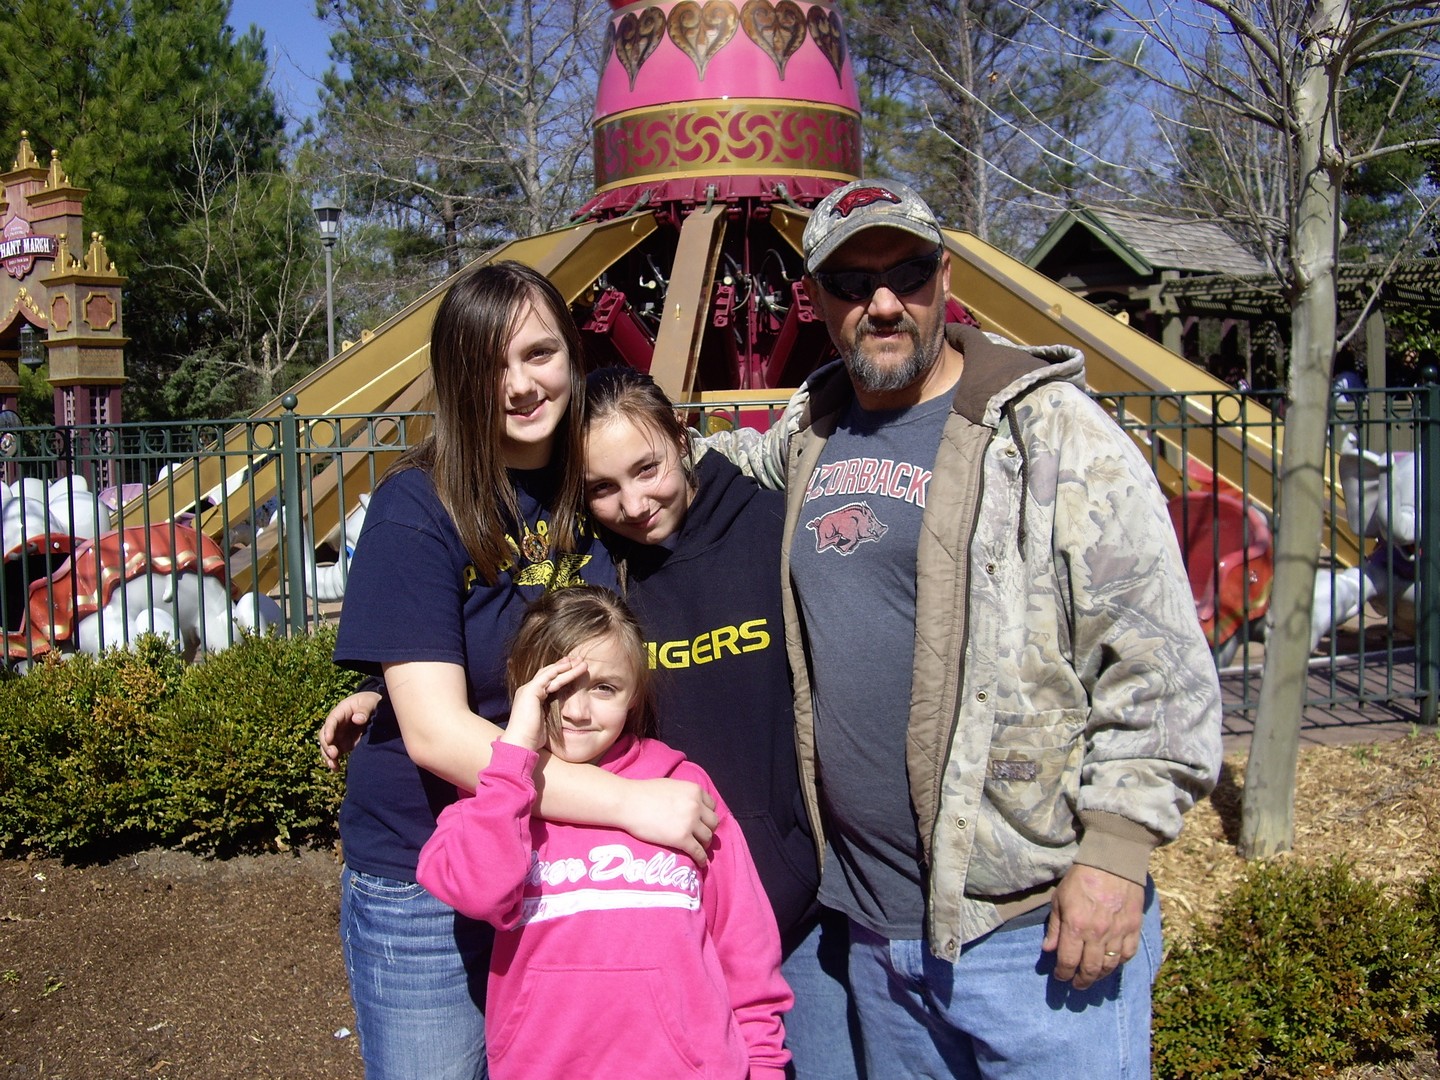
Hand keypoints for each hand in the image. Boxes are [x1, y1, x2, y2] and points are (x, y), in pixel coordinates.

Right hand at [317, 691, 381, 770]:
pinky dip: (334, 761)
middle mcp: (336, 725)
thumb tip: (357, 719)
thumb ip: (364, 710)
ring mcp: (338, 735)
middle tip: (334, 754)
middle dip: (327, 746)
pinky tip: (336, 769)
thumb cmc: (371, 703)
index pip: (331, 721)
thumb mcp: (370, 703)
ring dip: (328, 757)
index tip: (329, 739)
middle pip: (325, 735)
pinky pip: (335, 754)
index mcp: (340, 712)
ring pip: (328, 747)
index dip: (329, 730)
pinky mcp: (343, 744)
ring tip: (334, 766)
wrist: (375, 709)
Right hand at [501, 658, 585, 752]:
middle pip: (548, 673)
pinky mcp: (530, 691)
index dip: (560, 674)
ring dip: (567, 667)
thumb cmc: (532, 738)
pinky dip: (559, 670)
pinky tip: (570, 667)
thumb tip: (565, 716)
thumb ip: (551, 713)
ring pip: (550, 673)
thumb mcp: (545, 722)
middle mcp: (527, 691)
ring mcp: (528, 690)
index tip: (573, 669)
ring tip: (580, 661)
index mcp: (531, 698)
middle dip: (564, 666)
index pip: (547, 680)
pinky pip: (547, 676)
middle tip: (578, 660)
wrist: (520, 743)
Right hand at [620, 778, 718, 866]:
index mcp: (694, 790)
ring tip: (698, 848)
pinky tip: (700, 863)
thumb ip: (685, 794)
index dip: (707, 815)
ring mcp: (690, 823)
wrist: (628, 803)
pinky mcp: (682, 839)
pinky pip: (698, 852)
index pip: (712, 806)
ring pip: (707, 838)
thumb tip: (691, 804)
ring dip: (704, 844)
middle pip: (713, 823)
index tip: (702, 822)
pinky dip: (701, 859)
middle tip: (700, 836)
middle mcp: (696, 806)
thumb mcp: (671, 785)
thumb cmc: (644, 792)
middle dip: (708, 830)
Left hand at [1042, 864, 1143, 988]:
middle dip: (1081, 981)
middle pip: (1090, 969)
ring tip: (1092, 979)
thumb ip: (1055, 927)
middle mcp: (1098, 934)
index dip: (1063, 974)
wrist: (1113, 862)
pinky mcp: (1134, 928)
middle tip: (1077, 985)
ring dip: (1099, 977)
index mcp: (1076, 926)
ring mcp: (1118, 933)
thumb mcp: (1060, 898)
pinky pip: (1127, 955)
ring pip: (1110, 966)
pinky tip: (1111, 965)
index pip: (1068, 961)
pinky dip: (1118, 964)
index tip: (1061, 977)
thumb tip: (1049, 950)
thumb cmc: (1081, 878)